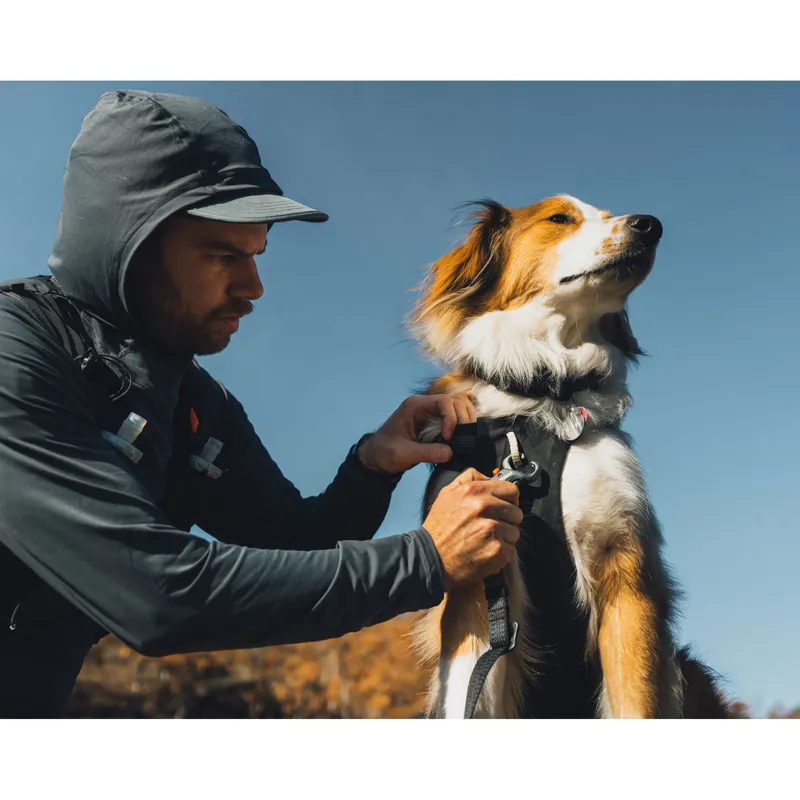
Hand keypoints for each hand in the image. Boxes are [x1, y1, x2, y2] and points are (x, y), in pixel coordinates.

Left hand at [357, 392, 476, 474]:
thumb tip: (450, 452)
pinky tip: (463, 439)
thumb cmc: (385, 452)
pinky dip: (463, 426)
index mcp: (415, 406)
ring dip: (466, 420)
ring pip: (459, 407)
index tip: (448, 437)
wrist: (377, 458)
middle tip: (462, 438)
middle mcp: (426, 405)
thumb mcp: (403, 454)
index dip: (450, 417)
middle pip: (456, 400)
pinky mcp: (437, 424)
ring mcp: (432, 413)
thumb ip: (426, 453)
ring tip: (465, 438)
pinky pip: (456, 418)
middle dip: (462, 418)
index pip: (443, 401)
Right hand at [422, 468, 522, 590]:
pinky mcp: (497, 550)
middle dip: (506, 520)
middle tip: (490, 527)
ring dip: (504, 538)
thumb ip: (470, 478)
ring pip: (515, 532)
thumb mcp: (447, 493)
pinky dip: (501, 553)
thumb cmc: (439, 527)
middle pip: (516, 512)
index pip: (511, 490)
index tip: (502, 507)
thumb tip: (491, 477)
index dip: (509, 500)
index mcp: (474, 491)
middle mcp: (484, 507)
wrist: (430, 557)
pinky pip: (511, 549)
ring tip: (486, 541)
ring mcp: (492, 529)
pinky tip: (485, 552)